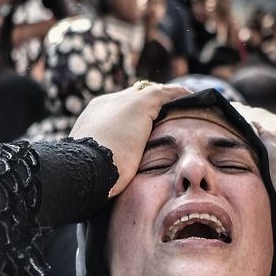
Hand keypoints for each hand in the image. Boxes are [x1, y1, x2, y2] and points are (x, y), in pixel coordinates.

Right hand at [70, 83, 191, 196]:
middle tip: (168, 116)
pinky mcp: (140, 103)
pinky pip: (166, 93)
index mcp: (93, 119)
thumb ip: (105, 166)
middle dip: (150, 107)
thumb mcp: (96, 168)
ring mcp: (122, 101)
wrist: (82, 168)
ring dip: (166, 101)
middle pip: (133, 99)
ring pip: (150, 94)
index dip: (133, 119)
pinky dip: (179, 96)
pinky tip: (193, 99)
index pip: (118, 112)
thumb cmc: (87, 178)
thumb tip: (110, 182)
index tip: (145, 129)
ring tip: (184, 107)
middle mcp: (106, 104)